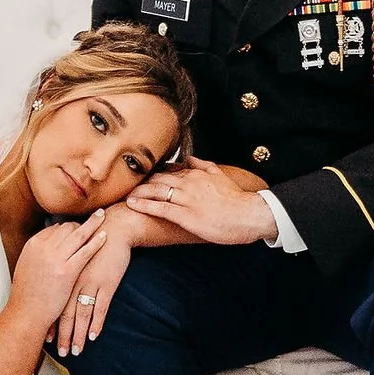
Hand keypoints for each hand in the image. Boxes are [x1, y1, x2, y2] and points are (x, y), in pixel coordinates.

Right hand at [6, 211, 106, 339]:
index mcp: (33, 245)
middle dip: (81, 224)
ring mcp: (55, 258)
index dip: (67, 228)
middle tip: (93, 221)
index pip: (54, 228)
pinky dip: (96, 241)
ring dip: (92, 224)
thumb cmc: (27, 295)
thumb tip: (48, 246)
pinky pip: (85, 250)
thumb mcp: (27, 267)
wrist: (26, 313)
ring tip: (102, 216)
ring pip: (78, 234)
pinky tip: (104, 236)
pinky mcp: (67, 271)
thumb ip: (38, 254)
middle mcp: (43, 247)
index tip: (76, 227)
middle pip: (67, 228)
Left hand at [52, 226, 133, 354]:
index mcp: (65, 273)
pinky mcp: (107, 283)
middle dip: (62, 334)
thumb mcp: (75, 255)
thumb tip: (57, 287)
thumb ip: (65, 270)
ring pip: (82, 314)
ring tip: (76, 350)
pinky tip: (93, 335)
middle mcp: (75, 280)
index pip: (54, 303)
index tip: (47, 339)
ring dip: (78, 334)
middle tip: (61, 352)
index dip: (51, 322)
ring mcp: (91, 282)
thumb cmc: (94, 242)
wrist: (114, 229)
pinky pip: (101, 307)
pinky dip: (96, 323)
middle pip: (66, 312)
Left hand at [131, 161, 275, 245]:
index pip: (169, 171)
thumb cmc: (237, 200)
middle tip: (127, 186)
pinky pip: (160, 208)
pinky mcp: (186, 215)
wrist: (249, 215)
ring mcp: (186, 199)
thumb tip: (190, 159)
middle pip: (158, 179)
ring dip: (138, 192)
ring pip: (155, 191)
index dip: (153, 175)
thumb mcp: (221, 176)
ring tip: (124, 195)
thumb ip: (204, 166)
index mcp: (197, 174)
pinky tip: (132, 204)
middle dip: (141, 182)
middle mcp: (189, 183)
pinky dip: (144, 205)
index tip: (142, 178)